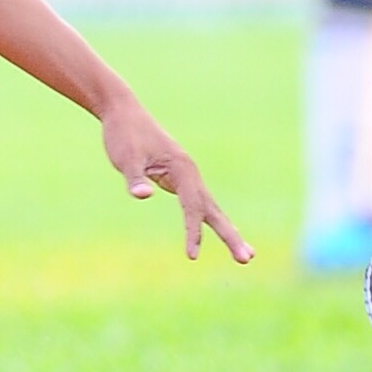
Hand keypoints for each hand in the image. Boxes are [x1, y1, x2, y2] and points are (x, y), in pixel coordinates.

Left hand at [99, 96, 252, 263]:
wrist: (123, 112)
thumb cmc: (124, 135)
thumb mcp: (125, 158)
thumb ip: (135, 178)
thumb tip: (142, 196)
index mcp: (181, 168)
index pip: (192, 205)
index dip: (193, 230)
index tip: (192, 255)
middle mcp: (190, 173)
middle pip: (213, 209)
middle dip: (230, 235)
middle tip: (247, 259)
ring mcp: (187, 176)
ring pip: (210, 208)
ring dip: (227, 230)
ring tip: (246, 254)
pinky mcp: (180, 178)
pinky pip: (199, 204)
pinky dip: (209, 220)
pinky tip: (217, 231)